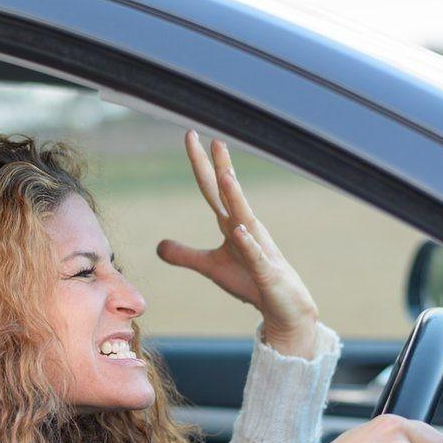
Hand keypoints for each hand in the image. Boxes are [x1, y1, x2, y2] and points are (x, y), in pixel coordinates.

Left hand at [157, 131, 318, 357]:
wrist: (283, 307)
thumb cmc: (251, 281)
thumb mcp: (211, 267)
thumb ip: (185, 255)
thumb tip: (158, 245)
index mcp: (231, 223)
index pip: (211, 188)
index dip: (200, 163)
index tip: (190, 135)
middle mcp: (245, 227)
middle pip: (229, 193)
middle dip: (220, 166)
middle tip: (212, 137)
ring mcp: (258, 247)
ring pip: (245, 217)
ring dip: (235, 197)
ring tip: (225, 174)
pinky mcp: (266, 271)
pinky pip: (255, 254)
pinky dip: (247, 243)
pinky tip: (239, 230)